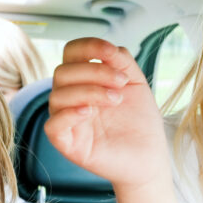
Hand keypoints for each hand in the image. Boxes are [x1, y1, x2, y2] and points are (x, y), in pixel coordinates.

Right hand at [44, 37, 166, 187]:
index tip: (111, 51)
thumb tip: (109, 48)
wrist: (149, 156)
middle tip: (121, 83)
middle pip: (62, 72)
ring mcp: (67, 121)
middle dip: (94, 71)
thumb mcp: (135, 83)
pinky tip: (90, 112)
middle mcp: (71, 98)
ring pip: (57, 96)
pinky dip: (69, 114)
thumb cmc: (140, 122)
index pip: (70, 54)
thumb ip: (122, 61)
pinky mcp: (67, 144)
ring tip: (116, 100)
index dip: (87, 46)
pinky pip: (52, 126)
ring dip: (89, 91)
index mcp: (84, 80)